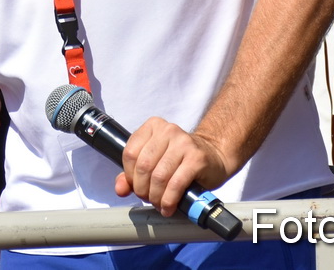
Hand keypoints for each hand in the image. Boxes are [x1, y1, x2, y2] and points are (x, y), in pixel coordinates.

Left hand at [113, 117, 232, 217]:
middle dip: (142, 189)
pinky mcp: (196, 159)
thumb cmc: (180, 160)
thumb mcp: (155, 161)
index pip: (130, 153)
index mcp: (153, 126)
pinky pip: (175, 184)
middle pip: (144, 166)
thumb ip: (133, 173)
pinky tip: (168, 207)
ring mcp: (183, 143)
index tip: (136, 186)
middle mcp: (168, 130)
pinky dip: (169, 200)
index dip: (130, 175)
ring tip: (159, 204)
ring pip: (159, 176)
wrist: (214, 157)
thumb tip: (119, 189)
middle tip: (148, 198)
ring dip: (156, 197)